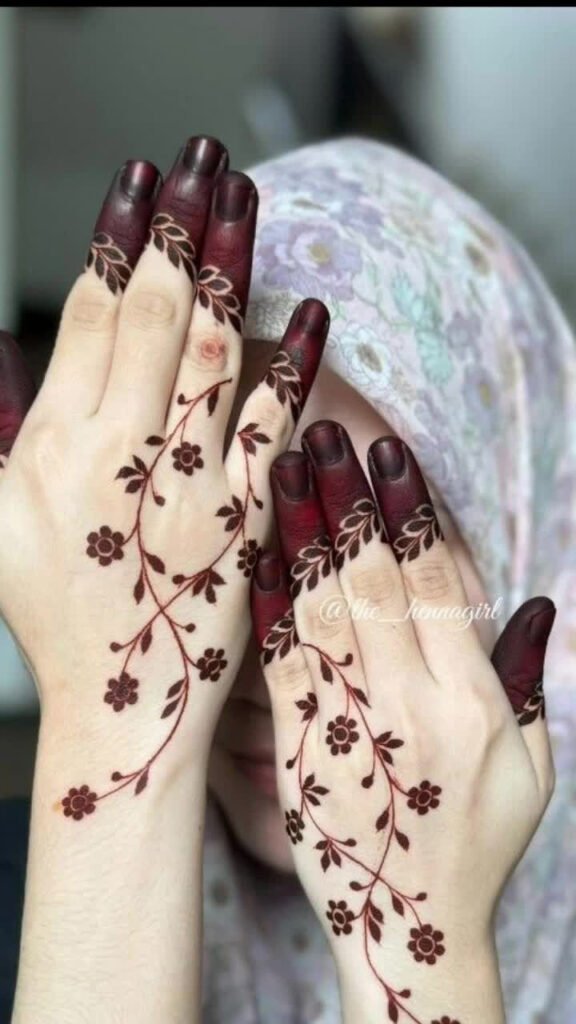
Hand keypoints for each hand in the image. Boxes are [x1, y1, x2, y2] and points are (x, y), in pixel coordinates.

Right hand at [0, 137, 327, 814]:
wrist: (126, 707)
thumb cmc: (59, 617)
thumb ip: (10, 430)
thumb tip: (13, 350)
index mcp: (54, 450)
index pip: (88, 319)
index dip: (114, 242)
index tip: (138, 184)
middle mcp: (117, 457)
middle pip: (148, 315)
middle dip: (175, 229)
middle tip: (199, 157)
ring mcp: (185, 487)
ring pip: (207, 352)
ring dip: (227, 267)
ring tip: (241, 196)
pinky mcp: (243, 521)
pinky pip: (269, 430)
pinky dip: (290, 368)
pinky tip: (308, 312)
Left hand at [251, 420, 554, 1023]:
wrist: (409, 931)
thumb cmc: (477, 845)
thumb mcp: (531, 770)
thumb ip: (524, 681)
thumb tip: (533, 601)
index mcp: (470, 702)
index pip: (434, 586)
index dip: (411, 515)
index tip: (391, 456)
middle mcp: (406, 703)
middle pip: (369, 581)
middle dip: (346, 500)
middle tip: (324, 434)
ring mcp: (346, 722)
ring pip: (319, 607)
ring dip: (299, 532)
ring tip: (281, 468)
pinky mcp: (298, 744)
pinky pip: (279, 660)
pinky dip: (267, 602)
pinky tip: (252, 552)